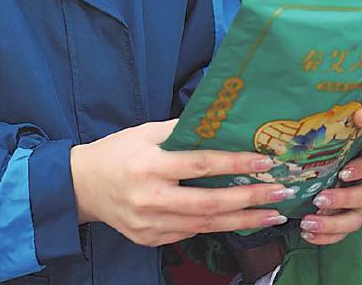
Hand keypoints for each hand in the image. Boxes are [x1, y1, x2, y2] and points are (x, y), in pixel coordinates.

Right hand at [70, 120, 291, 246]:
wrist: (80, 187)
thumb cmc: (116, 152)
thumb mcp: (144, 131)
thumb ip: (180, 129)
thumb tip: (219, 123)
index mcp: (150, 165)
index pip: (200, 165)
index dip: (235, 164)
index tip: (265, 162)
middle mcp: (151, 198)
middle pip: (209, 204)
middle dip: (250, 200)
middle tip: (281, 194)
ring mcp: (150, 224)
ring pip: (205, 225)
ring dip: (243, 221)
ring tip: (273, 215)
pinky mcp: (150, 239)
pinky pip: (189, 233)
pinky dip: (218, 228)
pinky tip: (240, 221)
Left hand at [298, 143, 361, 245]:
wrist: (307, 170)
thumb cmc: (317, 152)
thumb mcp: (319, 144)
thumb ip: (317, 142)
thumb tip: (295, 138)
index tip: (342, 173)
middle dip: (344, 199)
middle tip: (318, 199)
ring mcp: (358, 204)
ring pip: (356, 219)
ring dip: (332, 223)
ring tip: (308, 223)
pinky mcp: (346, 220)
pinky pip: (342, 234)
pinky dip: (325, 236)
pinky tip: (307, 234)